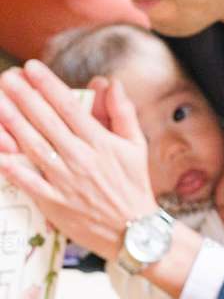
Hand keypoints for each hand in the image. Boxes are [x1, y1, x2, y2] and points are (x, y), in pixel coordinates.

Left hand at [0, 62, 156, 259]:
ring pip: (33, 146)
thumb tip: (113, 84)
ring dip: (12, 122)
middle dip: (25, 96)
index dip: (49, 85)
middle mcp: (81, 158)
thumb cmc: (133, 185)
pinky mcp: (53, 202)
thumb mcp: (136, 146)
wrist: (133, 231)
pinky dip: (11, 168)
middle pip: (47, 121)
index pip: (70, 107)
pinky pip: (27, 181)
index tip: (32, 68)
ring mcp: (65, 181)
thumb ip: (123, 113)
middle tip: (7, 77)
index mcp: (101, 143)